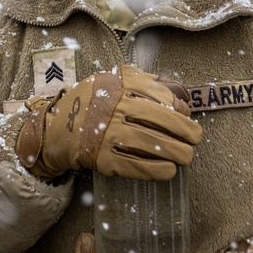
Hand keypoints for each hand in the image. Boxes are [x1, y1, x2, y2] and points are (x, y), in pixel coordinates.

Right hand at [16, 65, 201, 179]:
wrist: (57, 128)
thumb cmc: (94, 102)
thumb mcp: (115, 81)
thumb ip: (147, 83)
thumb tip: (182, 97)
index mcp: (121, 84)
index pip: (162, 96)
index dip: (180, 109)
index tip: (186, 116)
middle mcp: (115, 106)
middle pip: (162, 120)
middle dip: (186, 132)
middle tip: (195, 139)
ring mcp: (108, 133)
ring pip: (152, 144)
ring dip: (176, 153)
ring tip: (186, 157)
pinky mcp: (103, 158)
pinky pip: (136, 166)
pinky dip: (156, 170)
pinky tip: (169, 171)